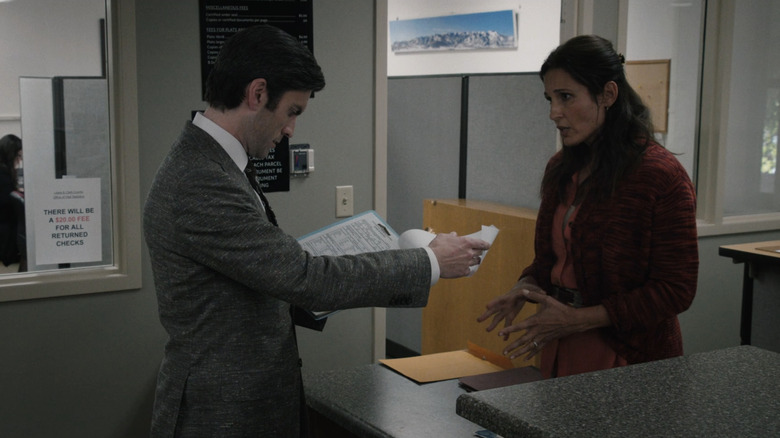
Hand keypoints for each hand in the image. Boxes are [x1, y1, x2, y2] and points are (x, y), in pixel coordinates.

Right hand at [428, 232, 489, 277]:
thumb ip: (451, 236)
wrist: (431, 262)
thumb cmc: (436, 248)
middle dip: (479, 251)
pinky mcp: (463, 271)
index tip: (487, 245)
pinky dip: (467, 268)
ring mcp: (466, 263)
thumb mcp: (443, 237)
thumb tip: (454, 235)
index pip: (481, 243)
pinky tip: (464, 267)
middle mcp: (469, 253)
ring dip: (475, 260)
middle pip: (479, 252)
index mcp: (466, 242)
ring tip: (472, 260)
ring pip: (476, 262)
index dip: (486, 244)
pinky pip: (469, 270)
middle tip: (477, 252)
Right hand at [477, 280, 544, 338]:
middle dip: (487, 315)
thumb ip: (537, 292)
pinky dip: (506, 331)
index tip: (487, 306)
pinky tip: (504, 339)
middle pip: (495, 309)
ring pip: (498, 317)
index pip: (501, 299)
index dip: (494, 302)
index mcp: (510, 296)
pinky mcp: (510, 314)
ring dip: (493, 324)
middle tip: (479, 320)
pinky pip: (506, 323)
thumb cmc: (528, 288)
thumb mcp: (533, 288)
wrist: (523, 289)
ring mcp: (507, 309)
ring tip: (487, 330)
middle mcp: (506, 304)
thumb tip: (543, 292)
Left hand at [494, 289, 609, 360]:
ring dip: (520, 352)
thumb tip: (523, 290)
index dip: (509, 330)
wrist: (573, 320)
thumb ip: (535, 295)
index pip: (520, 326)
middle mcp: (538, 331)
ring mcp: (543, 337)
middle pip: (523, 340)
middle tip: (503, 351)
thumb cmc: (560, 309)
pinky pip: (538, 348)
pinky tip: (525, 358)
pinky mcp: (547, 340)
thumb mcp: (547, 300)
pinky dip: (531, 354)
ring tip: (511, 357)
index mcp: (536, 321)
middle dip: (512, 346)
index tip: (500, 333)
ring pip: (529, 347)